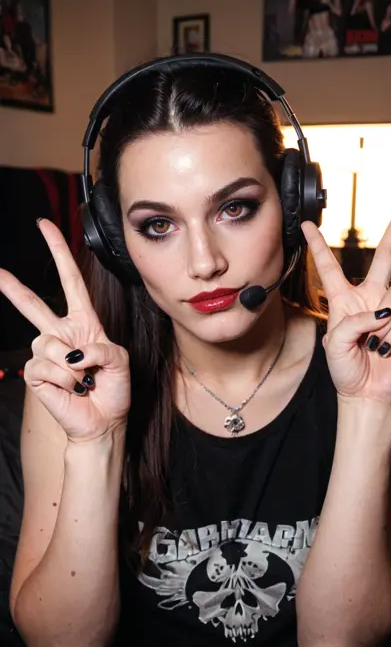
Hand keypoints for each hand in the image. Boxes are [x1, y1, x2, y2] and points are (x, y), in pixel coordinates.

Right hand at [0, 219, 130, 441]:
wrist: (105, 421)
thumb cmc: (114, 389)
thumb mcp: (120, 361)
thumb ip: (100, 348)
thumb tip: (71, 353)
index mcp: (84, 324)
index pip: (71, 282)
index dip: (59, 253)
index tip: (46, 226)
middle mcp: (61, 334)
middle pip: (32, 305)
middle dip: (13, 288)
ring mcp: (46, 354)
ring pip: (46, 343)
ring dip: (71, 365)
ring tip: (82, 379)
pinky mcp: (36, 374)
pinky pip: (44, 367)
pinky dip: (64, 380)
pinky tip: (71, 388)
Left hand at [301, 186, 390, 405]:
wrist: (367, 394)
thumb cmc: (346, 370)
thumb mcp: (334, 343)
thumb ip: (353, 321)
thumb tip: (383, 312)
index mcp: (346, 300)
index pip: (330, 267)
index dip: (318, 246)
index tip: (308, 225)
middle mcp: (372, 298)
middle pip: (389, 253)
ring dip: (384, 325)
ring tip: (375, 345)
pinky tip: (389, 350)